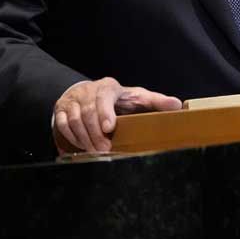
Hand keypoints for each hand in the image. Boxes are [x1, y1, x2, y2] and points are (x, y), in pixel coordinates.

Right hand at [52, 77, 181, 154]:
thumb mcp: (138, 97)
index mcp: (108, 87)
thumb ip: (156, 101)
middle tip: (105, 149)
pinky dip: (71, 137)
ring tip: (96, 151)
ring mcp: (73, 100)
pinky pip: (62, 124)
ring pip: (74, 120)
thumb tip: (177, 105)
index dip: (105, 112)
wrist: (90, 94)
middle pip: (88, 112)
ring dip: (85, 138)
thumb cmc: (119, 99)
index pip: (104, 96)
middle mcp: (88, 91)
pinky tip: (82, 146)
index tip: (110, 128)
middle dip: (96, 133)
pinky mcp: (62, 110)